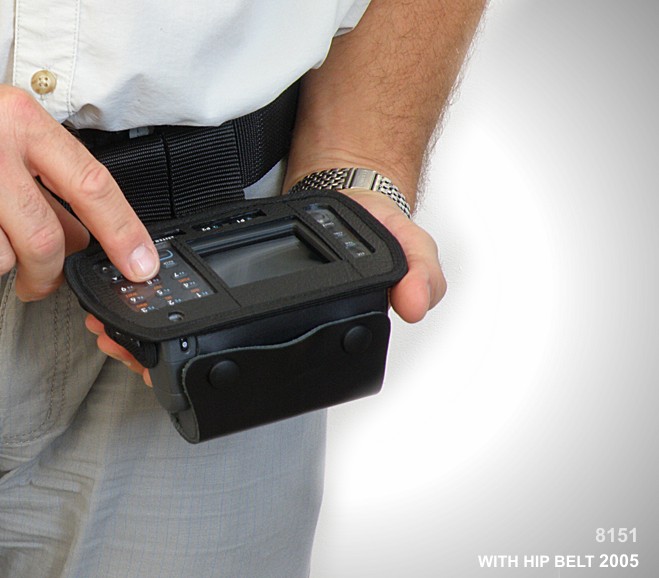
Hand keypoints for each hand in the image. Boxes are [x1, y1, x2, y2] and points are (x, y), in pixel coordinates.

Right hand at [0, 86, 158, 300]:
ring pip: (6, 255)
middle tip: (48, 281)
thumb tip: (90, 239)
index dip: (124, 232)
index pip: (92, 185)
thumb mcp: (13, 138)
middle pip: (46, 237)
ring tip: (2, 249)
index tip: (141, 265)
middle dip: (53, 272)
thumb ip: (52, 184)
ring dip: (9, 266)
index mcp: (23, 122)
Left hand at [84, 188, 446, 385]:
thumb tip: (415, 304)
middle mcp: (274, 323)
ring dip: (146, 330)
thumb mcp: (406, 248)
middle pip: (213, 352)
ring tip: (109, 328)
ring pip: (193, 328)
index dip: (214, 372)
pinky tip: (129, 298)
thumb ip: (418, 272)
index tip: (165, 365)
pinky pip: (190, 293)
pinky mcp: (235, 271)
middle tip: (120, 346)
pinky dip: (156, 298)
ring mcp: (253, 299)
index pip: (259, 365)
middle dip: (160, 356)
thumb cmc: (372, 233)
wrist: (353, 194)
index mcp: (305, 326)